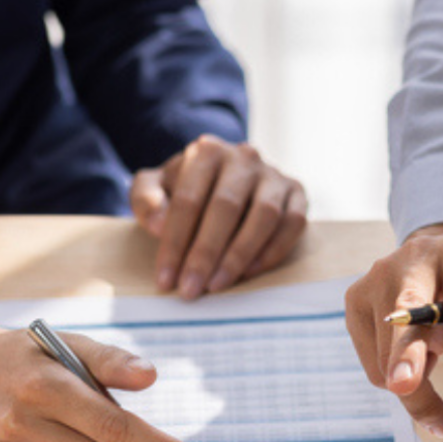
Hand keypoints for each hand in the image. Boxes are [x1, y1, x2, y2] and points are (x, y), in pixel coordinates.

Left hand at [130, 135, 307, 299]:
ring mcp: (274, 175)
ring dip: (239, 256)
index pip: (188, 200)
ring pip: (263, 216)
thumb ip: (146, 199)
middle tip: (191, 290)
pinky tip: (250, 272)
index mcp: (206, 152)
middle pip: (225, 208)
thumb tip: (159, 225)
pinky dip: (273, 250)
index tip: (166, 279)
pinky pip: (293, 223)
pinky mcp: (296, 192)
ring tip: (218, 285)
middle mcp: (244, 158)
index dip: (175, 243)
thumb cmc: (186, 188)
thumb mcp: (155, 186)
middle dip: (205, 255)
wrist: (225, 177)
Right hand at [344, 224, 442, 436]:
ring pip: (387, 347)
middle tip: (406, 387)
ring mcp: (379, 276)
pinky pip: (373, 362)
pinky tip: (413, 358)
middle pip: (409, 305)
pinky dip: (396, 376)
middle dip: (408, 350)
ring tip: (432, 382)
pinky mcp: (356, 299)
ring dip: (414, 386)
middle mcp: (418, 256)